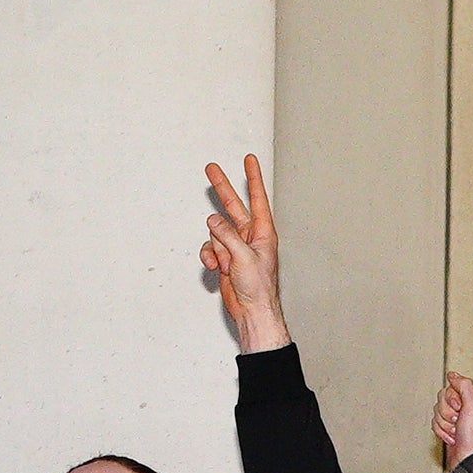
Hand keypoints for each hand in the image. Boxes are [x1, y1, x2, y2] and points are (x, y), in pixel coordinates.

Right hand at [201, 156, 288, 349]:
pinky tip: (217, 269)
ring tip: (226, 263)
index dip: (253, 178)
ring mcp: (235, 246)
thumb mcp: (243, 258)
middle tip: (211, 168)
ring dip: (216, 248)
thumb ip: (227, 236)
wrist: (252, 312)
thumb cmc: (258, 289)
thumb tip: (213, 220)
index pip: (257, 198)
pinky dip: (210, 258)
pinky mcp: (225, 258)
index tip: (250, 160)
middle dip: (221, 188)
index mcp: (263, 232)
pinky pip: (210, 249)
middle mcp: (249, 236)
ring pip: (215, 232)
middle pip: (232, 206)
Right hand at [434, 373, 472, 465]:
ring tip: (456, 431)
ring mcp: (457, 419)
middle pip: (443, 398)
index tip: (459, 407)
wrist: (468, 459)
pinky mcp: (449, 429)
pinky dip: (441, 431)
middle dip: (447, 412)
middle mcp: (467, 408)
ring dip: (444, 423)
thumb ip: (464, 384)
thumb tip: (453, 375)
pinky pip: (435, 423)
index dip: (452, 397)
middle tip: (457, 420)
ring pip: (437, 411)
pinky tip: (452, 437)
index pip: (453, 386)